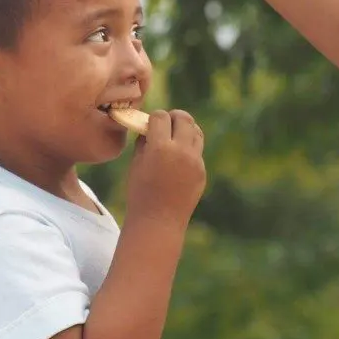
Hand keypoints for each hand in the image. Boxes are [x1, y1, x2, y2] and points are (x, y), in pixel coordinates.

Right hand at [125, 109, 205, 228]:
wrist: (158, 222)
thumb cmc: (140, 193)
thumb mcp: (136, 164)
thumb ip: (144, 142)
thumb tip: (150, 127)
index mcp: (160, 148)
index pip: (161, 117)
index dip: (154, 118)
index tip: (150, 123)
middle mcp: (181, 151)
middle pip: (184, 118)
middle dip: (174, 117)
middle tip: (166, 123)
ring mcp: (195, 162)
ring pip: (196, 131)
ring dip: (185, 129)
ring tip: (175, 136)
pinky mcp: (202, 172)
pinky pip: (197, 151)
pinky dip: (189, 148)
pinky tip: (178, 157)